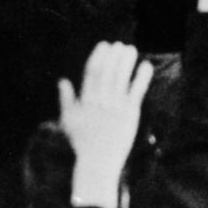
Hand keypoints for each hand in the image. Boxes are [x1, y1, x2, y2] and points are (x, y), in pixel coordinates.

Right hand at [57, 43, 152, 207]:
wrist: (97, 163)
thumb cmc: (82, 142)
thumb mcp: (68, 121)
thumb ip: (66, 100)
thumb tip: (62, 81)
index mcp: (86, 101)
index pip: (92, 73)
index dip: (98, 56)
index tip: (104, 44)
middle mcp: (100, 102)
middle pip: (107, 72)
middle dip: (113, 56)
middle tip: (119, 44)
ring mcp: (115, 108)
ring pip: (121, 79)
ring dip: (126, 62)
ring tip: (130, 49)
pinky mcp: (129, 114)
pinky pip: (136, 92)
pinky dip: (141, 77)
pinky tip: (146, 65)